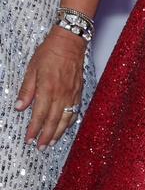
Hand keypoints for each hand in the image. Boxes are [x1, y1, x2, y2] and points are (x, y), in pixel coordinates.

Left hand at [15, 27, 86, 148]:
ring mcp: (72, 92)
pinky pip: (75, 109)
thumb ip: (27, 90)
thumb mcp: (32, 70)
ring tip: (52, 142)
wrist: (70, 41)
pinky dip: (71, 120)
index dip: (34, 129)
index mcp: (48, 88)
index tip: (29, 139)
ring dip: (59, 131)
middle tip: (40, 147)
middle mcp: (61, 93)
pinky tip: (66, 126)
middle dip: (46, 135)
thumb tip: (20, 108)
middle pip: (54, 120)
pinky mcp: (79, 89)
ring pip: (66, 117)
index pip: (40, 115)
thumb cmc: (50, 52)